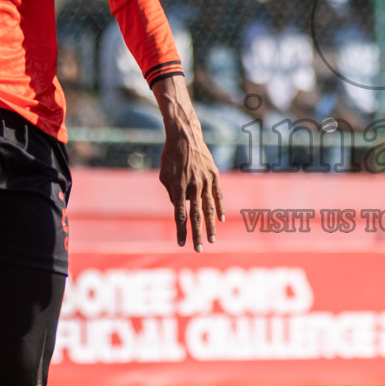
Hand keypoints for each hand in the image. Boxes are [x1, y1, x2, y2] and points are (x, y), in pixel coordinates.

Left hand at [153, 75, 224, 249]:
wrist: (185, 136)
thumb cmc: (171, 156)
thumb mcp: (164, 176)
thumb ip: (171, 193)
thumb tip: (181, 207)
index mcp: (178, 187)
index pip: (180, 215)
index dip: (181, 231)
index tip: (181, 244)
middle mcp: (193, 186)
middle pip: (196, 215)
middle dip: (197, 234)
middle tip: (199, 249)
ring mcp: (206, 181)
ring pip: (209, 208)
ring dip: (211, 226)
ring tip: (212, 239)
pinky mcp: (214, 176)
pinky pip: (218, 195)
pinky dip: (219, 208)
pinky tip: (220, 220)